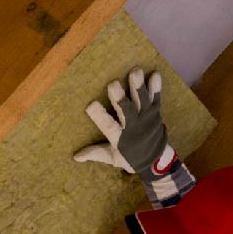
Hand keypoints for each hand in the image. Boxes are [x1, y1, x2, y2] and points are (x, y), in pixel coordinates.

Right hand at [73, 67, 193, 205]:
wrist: (157, 161)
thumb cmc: (130, 157)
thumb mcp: (113, 158)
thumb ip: (95, 153)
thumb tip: (76, 156)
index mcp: (121, 138)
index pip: (108, 126)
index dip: (100, 116)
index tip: (91, 105)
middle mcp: (134, 127)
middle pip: (127, 111)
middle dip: (120, 98)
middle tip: (113, 84)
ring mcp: (147, 118)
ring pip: (142, 102)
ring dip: (139, 87)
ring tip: (135, 72)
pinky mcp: (155, 111)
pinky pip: (156, 98)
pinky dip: (156, 87)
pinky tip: (155, 74)